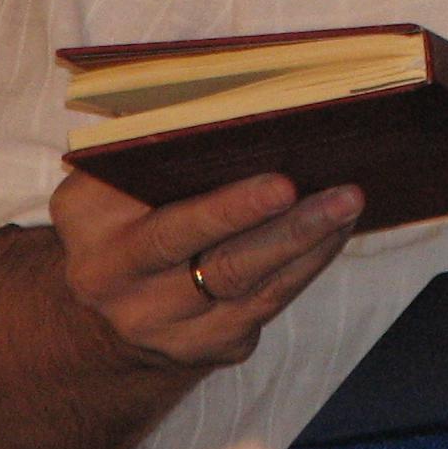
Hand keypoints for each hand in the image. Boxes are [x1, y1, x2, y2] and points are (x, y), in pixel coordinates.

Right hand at [49, 168, 362, 372]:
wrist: (105, 309)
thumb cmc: (116, 213)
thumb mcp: (101, 181)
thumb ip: (144, 145)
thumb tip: (224, 102)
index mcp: (97, 245)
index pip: (168, 231)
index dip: (227, 211)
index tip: (282, 184)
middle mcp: (129, 297)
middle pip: (222, 265)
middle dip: (289, 230)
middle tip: (343, 196)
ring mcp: (172, 331)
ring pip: (255, 288)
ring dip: (310, 244)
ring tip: (350, 203)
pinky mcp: (212, 346)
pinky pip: (268, 305)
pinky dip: (306, 265)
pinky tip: (335, 230)